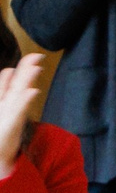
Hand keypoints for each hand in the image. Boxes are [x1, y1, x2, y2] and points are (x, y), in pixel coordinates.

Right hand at [0, 55, 45, 176]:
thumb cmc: (2, 136)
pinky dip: (25, 100)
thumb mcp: (10, 117)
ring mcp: (6, 112)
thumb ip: (18, 102)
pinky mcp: (11, 123)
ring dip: (26, 79)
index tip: (33, 59)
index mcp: (3, 103)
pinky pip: (19, 109)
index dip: (21, 71)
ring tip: (36, 67)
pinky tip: (33, 91)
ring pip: (17, 92)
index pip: (9, 83)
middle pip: (14, 84)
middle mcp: (3, 105)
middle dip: (24, 70)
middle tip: (36, 56)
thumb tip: (27, 88)